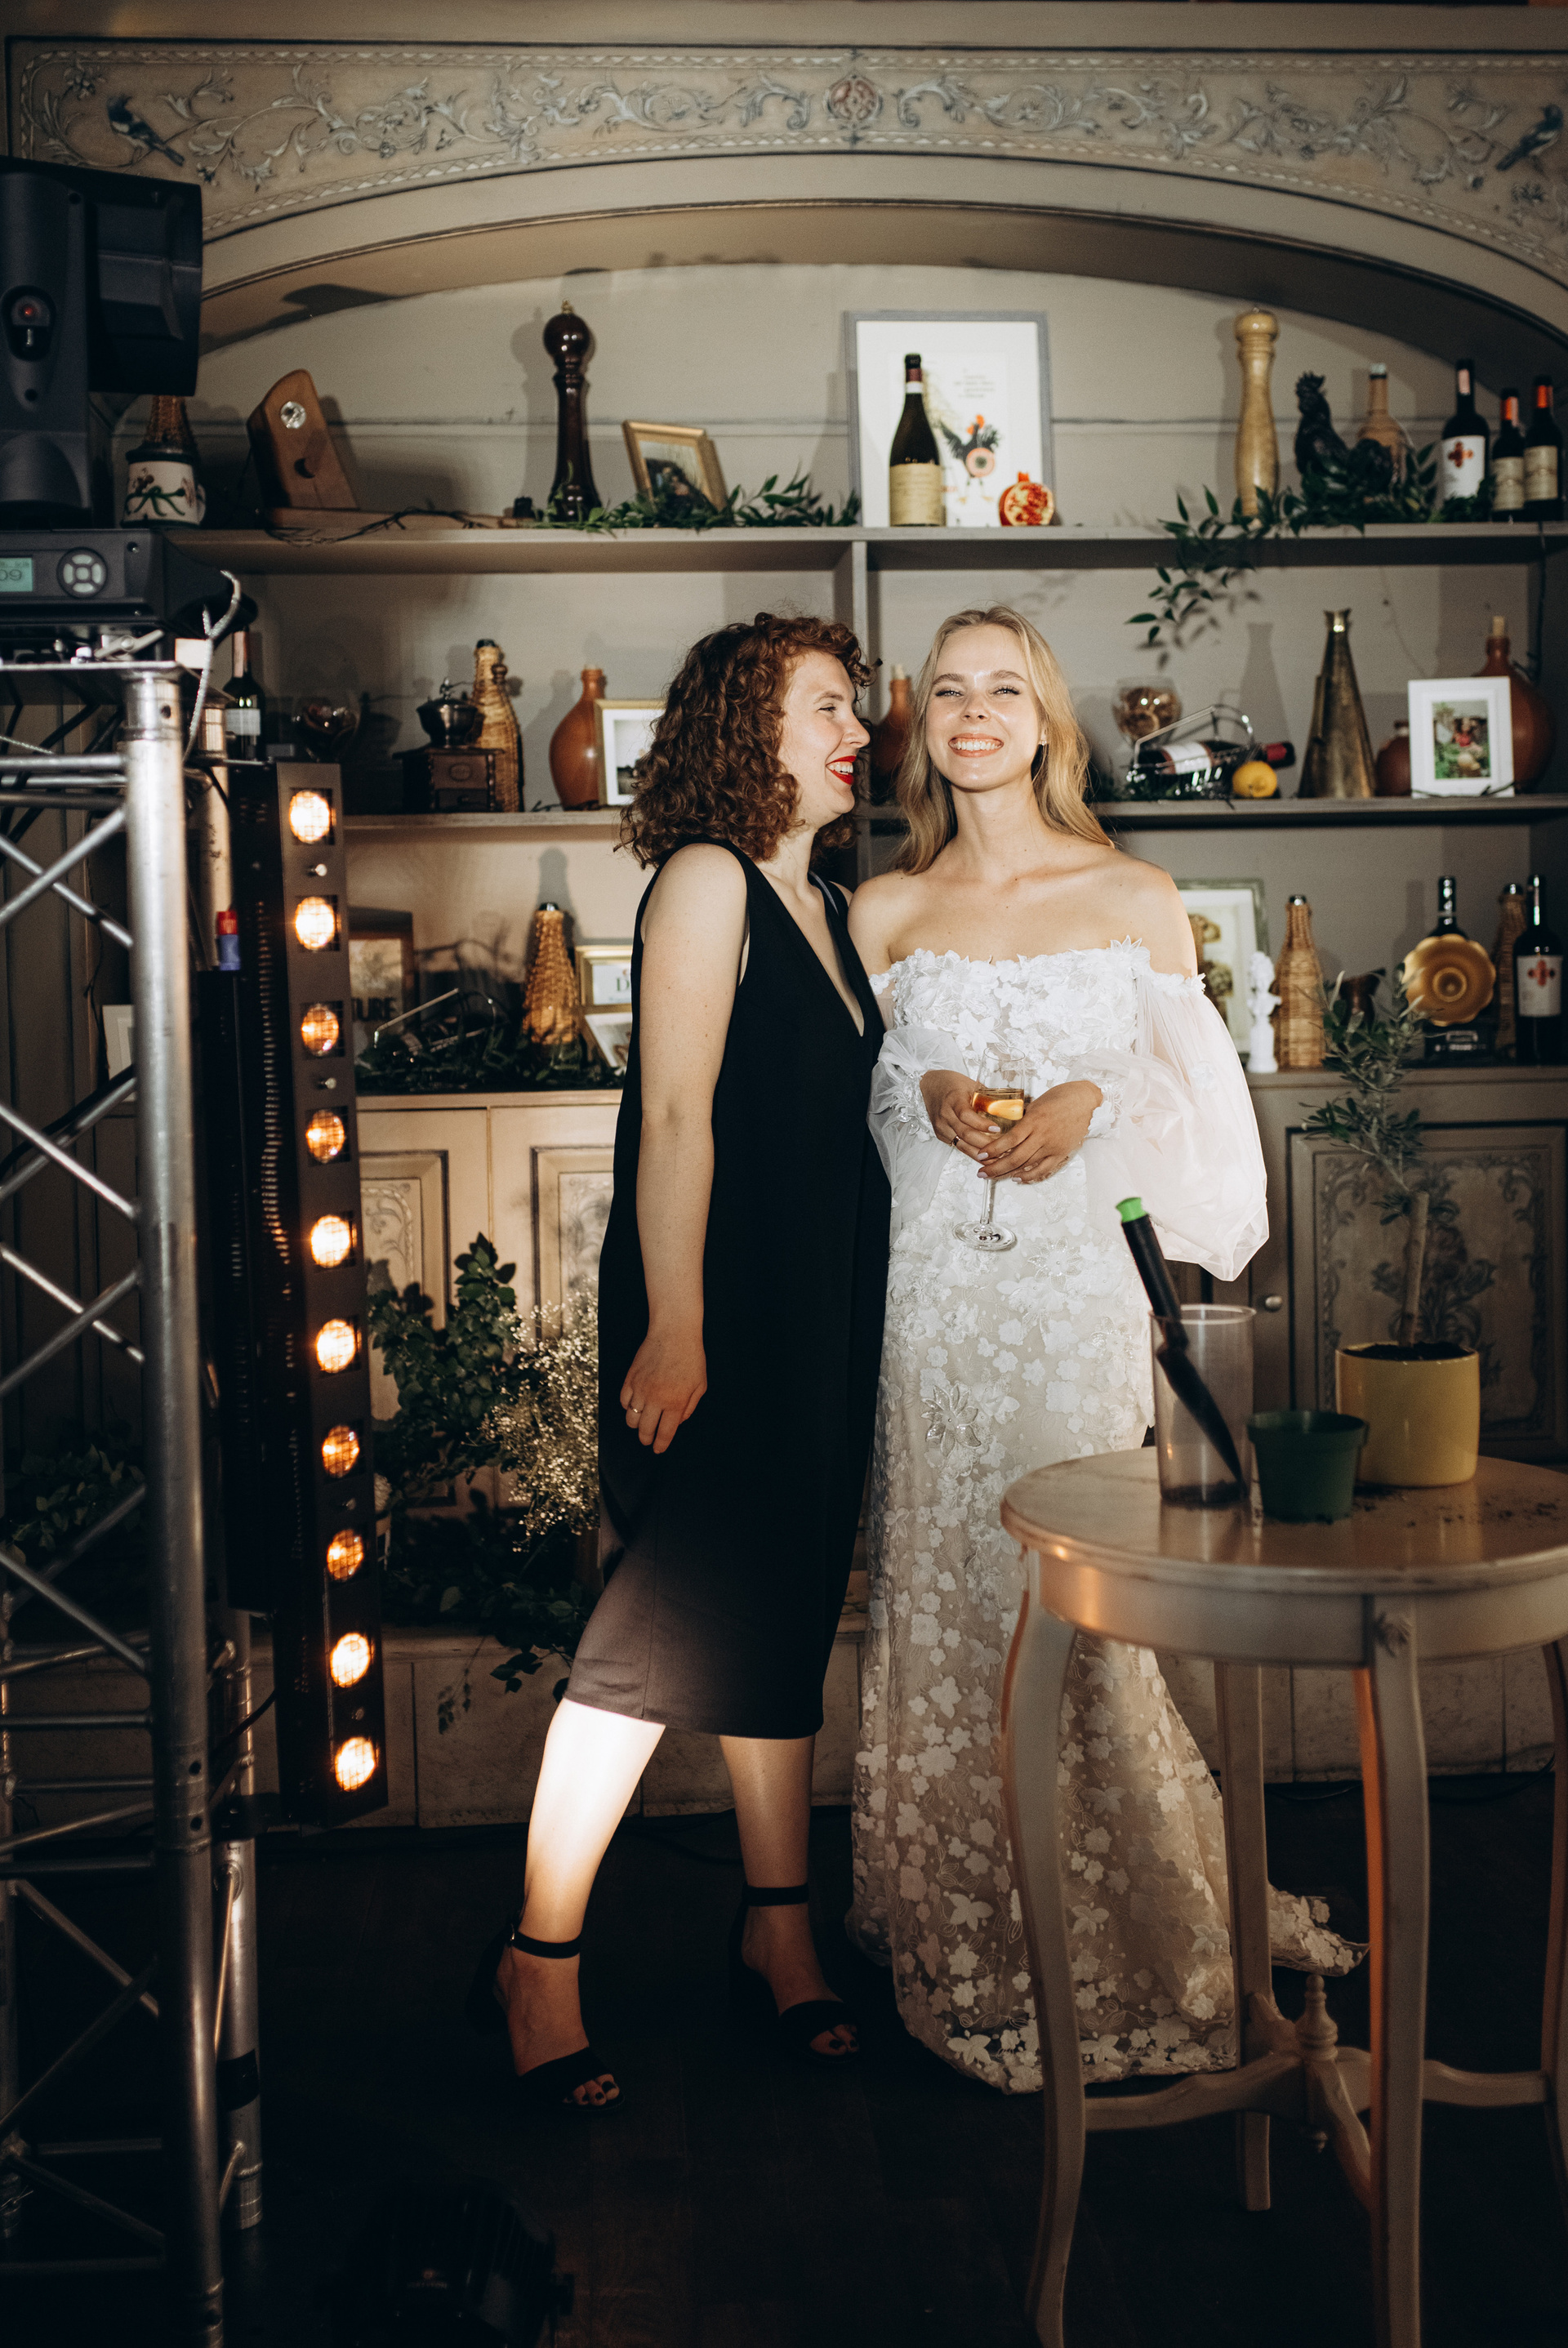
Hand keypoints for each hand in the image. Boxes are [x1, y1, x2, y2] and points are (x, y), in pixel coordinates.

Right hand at [621, 1324, 706, 1452]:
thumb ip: (689, 1408)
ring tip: (641, 1424)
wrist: (673, 1332)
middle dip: (646, 1439)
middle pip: (644, 1429)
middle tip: (648, 1441)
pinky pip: (623, 1401)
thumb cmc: (691, 1358)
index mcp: (675, 1402)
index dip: (660, 1445)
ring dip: (635, 1425)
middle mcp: (655, 1398)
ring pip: (631, 1418)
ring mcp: (640, 1388)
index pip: (664, 1433)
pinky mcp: (630, 1378)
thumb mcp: (700, 1385)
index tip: (658, 1450)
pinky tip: (635, 1406)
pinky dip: (627, 1407)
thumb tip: (677, 1423)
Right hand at [920, 1069, 995, 1161]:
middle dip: (986, 1144)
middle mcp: (945, 1115)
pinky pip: (958, 1146)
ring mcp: (941, 1127)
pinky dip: (973, 1152)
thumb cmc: (954, 1084)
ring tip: (998, 1158)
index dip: (982, 1124)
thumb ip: (986, 1098)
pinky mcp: (941, 1135)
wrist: (931, 1085)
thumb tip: (1010, 1109)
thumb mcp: (971, 1086)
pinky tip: (986, 1157)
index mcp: (953, 1099)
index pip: (966, 1115)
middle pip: (966, 1134)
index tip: (997, 1129)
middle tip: (1004, 1149)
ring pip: (962, 1145)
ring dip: (980, 1154)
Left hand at [979, 1080, 1102, 1184]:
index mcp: (1034, 1120)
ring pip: (1027, 1165)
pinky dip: (1029, 1176)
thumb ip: (1023, 1118)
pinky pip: (1044, 1169)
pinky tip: (1017, 1178)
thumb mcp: (1037, 1103)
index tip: (981, 1155)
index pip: (1010, 1139)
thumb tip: (1007, 1127)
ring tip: (994, 1176)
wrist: (1087, 1101)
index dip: (994, 1149)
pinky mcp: (1062, 1153)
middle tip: (982, 1173)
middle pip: (1015, 1158)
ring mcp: (1053, 1146)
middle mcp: (1042, 1135)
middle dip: (996, 1168)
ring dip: (1009, 1173)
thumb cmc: (1061, 1097)